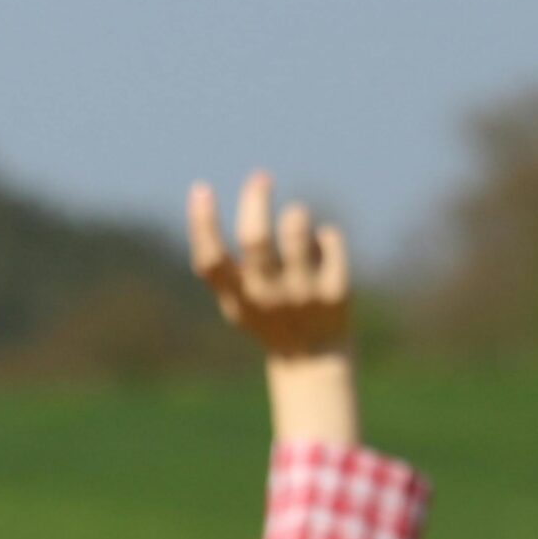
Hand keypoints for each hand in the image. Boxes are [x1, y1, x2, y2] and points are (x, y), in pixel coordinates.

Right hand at [187, 171, 350, 359]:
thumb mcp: (237, 300)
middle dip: (255, 200)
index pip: (210, 261)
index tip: (201, 189)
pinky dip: (325, 237)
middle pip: (255, 240)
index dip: (202, 224)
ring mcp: (303, 296)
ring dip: (295, 215)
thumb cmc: (268, 316)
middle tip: (260, 177)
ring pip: (296, 230)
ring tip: (296, 219)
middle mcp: (267, 298)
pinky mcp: (336, 292)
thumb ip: (223, 265)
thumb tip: (223, 194)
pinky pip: (329, 238)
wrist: (314, 360)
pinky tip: (324, 251)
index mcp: (237, 299)